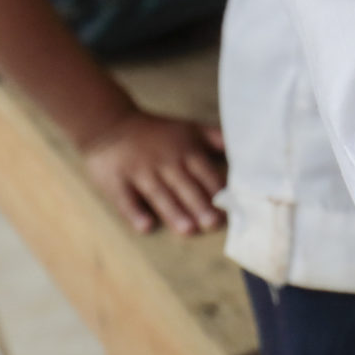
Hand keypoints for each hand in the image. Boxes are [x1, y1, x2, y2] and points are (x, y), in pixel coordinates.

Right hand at [80, 111, 227, 234]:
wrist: (110, 124)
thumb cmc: (156, 132)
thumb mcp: (189, 128)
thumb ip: (215, 138)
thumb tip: (244, 146)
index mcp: (185, 150)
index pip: (205, 172)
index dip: (217, 189)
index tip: (230, 207)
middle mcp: (165, 162)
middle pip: (184, 185)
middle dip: (199, 204)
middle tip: (213, 223)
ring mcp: (140, 172)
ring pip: (159, 194)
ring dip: (174, 212)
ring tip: (188, 229)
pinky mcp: (116, 182)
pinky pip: (126, 200)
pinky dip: (135, 213)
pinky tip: (146, 226)